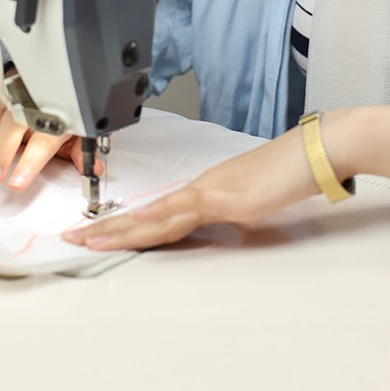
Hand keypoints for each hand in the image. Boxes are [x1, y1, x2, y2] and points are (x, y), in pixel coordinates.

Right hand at [0, 94, 97, 189]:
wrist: (43, 83)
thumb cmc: (55, 114)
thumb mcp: (73, 132)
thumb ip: (81, 153)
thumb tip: (94, 171)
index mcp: (51, 116)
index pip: (43, 137)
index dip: (30, 160)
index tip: (17, 182)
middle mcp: (23, 107)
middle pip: (10, 125)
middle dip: (0, 153)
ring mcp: (1, 104)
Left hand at [62, 119, 321, 250]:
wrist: (317, 150)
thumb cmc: (295, 172)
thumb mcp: (260, 202)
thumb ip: (238, 213)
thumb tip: (231, 227)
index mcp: (209, 189)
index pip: (158, 211)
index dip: (126, 223)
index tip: (100, 232)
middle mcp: (203, 187)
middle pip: (145, 213)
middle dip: (107, 228)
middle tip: (72, 237)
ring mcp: (213, 191)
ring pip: (154, 215)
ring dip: (118, 230)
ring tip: (87, 240)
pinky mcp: (227, 199)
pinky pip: (182, 214)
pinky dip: (154, 223)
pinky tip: (134, 229)